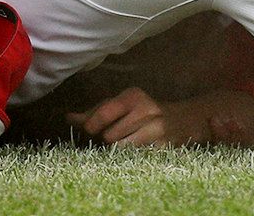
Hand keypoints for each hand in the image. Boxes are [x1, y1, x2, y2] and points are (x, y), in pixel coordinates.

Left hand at [81, 87, 253, 147]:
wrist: (186, 119)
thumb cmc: (145, 112)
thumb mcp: (123, 105)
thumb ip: (95, 111)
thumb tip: (68, 117)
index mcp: (133, 95)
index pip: (103, 112)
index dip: (92, 125)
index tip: (92, 131)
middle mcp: (146, 109)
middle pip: (109, 136)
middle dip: (106, 140)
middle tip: (114, 138)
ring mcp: (156, 130)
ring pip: (121, 149)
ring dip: (118, 151)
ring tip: (126, 144)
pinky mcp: (163, 148)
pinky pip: (135, 158)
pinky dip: (130, 158)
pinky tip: (136, 151)